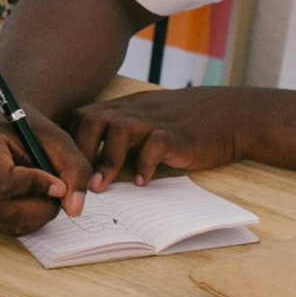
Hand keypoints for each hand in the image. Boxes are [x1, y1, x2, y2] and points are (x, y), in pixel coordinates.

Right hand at [0, 117, 92, 235]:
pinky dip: (23, 220)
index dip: (37, 187)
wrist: (8, 130)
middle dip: (41, 207)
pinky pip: (1, 227)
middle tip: (58, 194)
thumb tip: (73, 209)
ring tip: (44, 195)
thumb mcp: (58, 141)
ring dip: (35, 215)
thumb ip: (74, 170)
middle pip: (5, 209)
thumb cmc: (33, 133)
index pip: (5, 182)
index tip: (59, 184)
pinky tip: (30, 201)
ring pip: (5, 222)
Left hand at [69, 87, 255, 190]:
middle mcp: (135, 111)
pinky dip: (145, 164)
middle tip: (75, 183)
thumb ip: (121, 138)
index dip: (68, 141)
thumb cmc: (185, 124)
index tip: (62, 168)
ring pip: (118, 128)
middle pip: (91, 119)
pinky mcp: (178, 134)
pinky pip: (155, 144)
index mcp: (123, 109)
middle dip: (79, 152)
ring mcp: (156, 120)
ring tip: (100, 187)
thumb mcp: (147, 123)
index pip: (81, 116)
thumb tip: (91, 169)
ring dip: (105, 160)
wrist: (232, 114)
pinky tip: (142, 182)